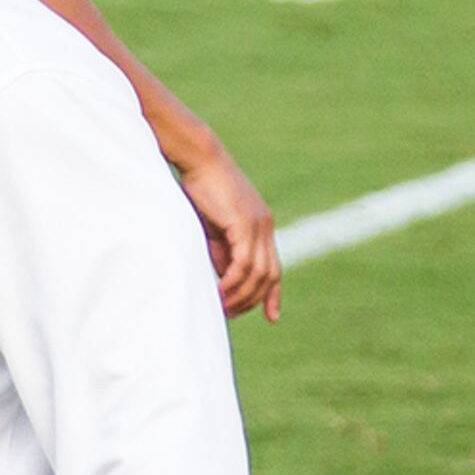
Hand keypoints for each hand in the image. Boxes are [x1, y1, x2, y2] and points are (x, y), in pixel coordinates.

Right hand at [165, 123, 282, 323]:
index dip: (274, 294)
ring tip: (221, 307)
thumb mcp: (213, 226)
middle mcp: (265, 226)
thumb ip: (222, 251)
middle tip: (230, 314)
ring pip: (257, 274)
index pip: (274, 267)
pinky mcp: (245, 223)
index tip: (272, 317)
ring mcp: (258, 224)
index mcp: (261, 225)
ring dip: (240, 295)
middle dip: (252, 301)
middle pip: (269, 276)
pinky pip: (244, 263)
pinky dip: (232, 282)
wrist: (200, 158)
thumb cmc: (200, 187)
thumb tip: (224, 279)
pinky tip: (219, 292)